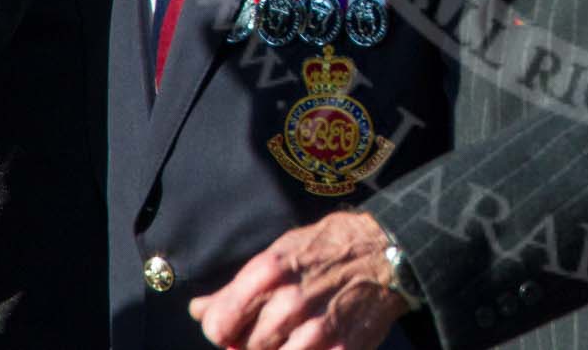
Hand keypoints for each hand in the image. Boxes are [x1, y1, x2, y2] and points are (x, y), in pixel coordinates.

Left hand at [189, 211, 408, 349]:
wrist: (389, 252)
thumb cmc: (329, 248)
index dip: (222, 328)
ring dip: (278, 349)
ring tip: (293, 334)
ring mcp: (315, 331)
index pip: (217, 324)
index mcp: (268, 273)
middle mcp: (288, 303)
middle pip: (244, 347)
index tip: (234, 325)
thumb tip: (198, 309)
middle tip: (272, 325)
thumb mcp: (280, 252)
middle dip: (252, 340)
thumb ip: (237, 287)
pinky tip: (313, 341)